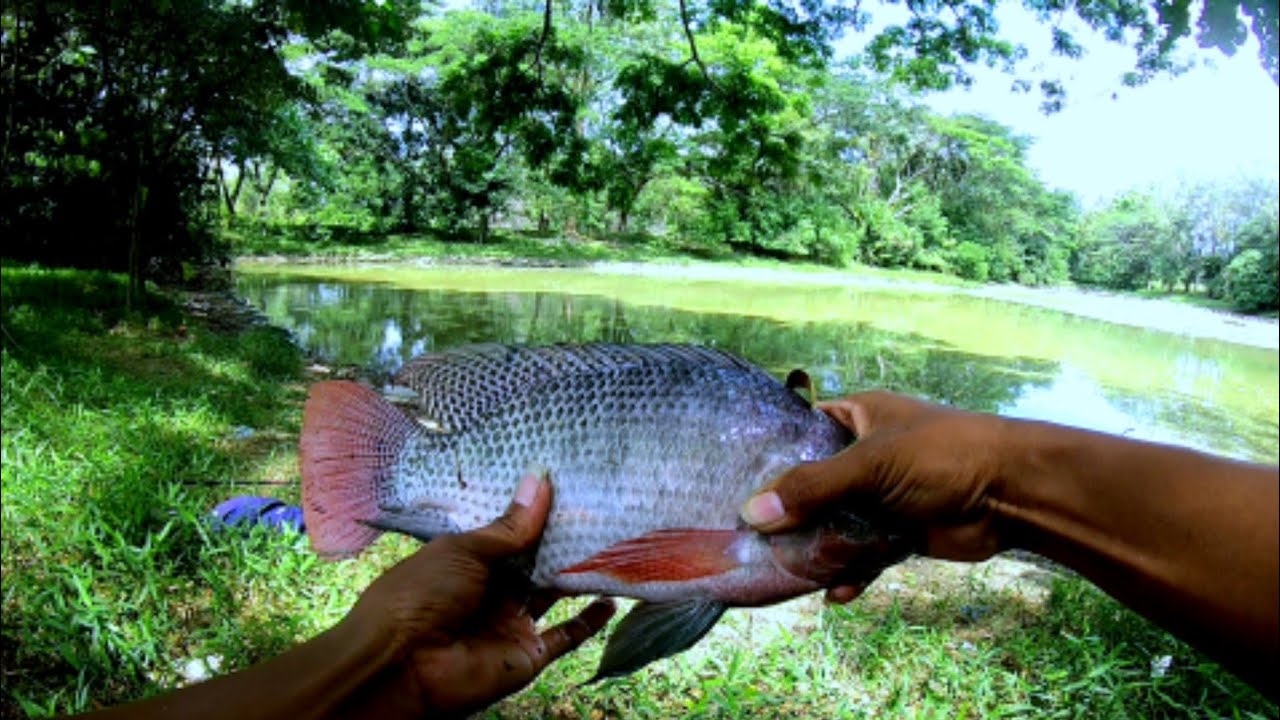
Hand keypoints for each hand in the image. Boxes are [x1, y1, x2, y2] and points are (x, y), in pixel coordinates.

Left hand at [341, 473, 615, 717]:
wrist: (403, 666)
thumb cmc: (421, 594)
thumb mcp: (464, 551)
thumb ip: (510, 526)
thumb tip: (541, 479)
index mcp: (470, 561)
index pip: (512, 535)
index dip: (538, 515)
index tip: (573, 489)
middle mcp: (493, 590)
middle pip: (536, 563)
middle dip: (565, 542)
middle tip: (605, 513)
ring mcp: (512, 622)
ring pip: (554, 595)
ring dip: (580, 575)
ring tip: (616, 546)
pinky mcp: (528, 654)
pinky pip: (565, 637)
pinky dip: (589, 622)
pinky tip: (611, 599)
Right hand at [742, 391, 1010, 601]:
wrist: (1015, 494)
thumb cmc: (944, 455)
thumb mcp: (871, 464)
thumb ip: (811, 488)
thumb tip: (751, 513)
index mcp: (858, 418)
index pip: (802, 430)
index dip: (771, 454)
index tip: (733, 483)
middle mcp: (865, 455)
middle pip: (812, 485)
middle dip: (786, 513)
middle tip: (747, 538)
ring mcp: (881, 497)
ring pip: (834, 523)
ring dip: (815, 548)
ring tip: (783, 572)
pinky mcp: (899, 533)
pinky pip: (863, 555)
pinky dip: (849, 573)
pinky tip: (834, 593)